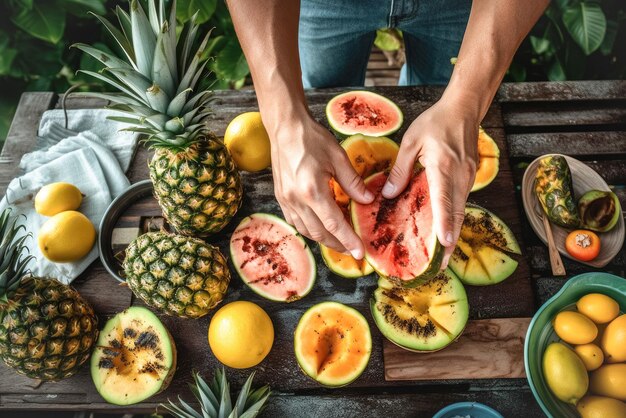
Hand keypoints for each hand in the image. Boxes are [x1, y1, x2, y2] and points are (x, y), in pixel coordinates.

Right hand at [265, 111, 373, 258]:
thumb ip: (353, 183)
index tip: (360, 253)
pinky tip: (320, 227)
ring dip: (324, 239)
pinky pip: (296, 222)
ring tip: (340, 241)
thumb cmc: (312, 139)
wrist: (285, 128)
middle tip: (353, 251)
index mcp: (312, 190)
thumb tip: (368, 201)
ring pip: (306, 230)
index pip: (334, 224)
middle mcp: (296, 200)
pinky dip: (310, 229)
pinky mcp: (281, 197)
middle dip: (338, 245)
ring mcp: (286, 200)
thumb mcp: (338, 157)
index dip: (348, 240)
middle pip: (320, 233)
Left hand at [382, 95, 479, 267]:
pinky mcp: (470, 176)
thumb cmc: (435, 122)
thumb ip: (400, 169)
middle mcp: (460, 175)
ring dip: (453, 231)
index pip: (444, 200)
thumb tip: (389, 195)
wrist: (463, 108)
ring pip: (461, 209)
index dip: (445, 223)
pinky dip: (454, 217)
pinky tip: (446, 229)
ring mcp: (468, 177)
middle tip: (442, 264)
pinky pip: (461, 201)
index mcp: (444, 166)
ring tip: (443, 255)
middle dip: (450, 240)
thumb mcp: (411, 142)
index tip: (444, 244)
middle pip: (457, 212)